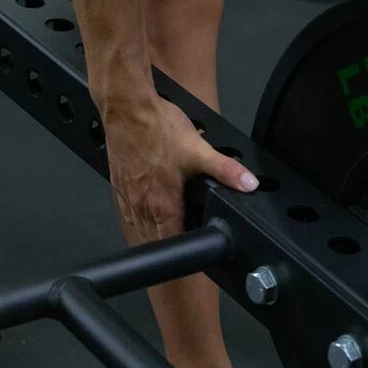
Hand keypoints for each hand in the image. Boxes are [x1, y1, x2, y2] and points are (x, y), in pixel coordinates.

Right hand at [102, 94, 257, 241]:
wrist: (126, 107)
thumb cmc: (156, 128)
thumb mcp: (200, 150)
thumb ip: (227, 171)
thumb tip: (248, 185)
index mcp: (162, 205)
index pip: (172, 245)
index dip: (185, 255)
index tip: (195, 260)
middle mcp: (142, 206)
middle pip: (156, 241)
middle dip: (170, 248)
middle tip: (184, 249)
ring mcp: (128, 198)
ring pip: (140, 229)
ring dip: (153, 235)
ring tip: (168, 236)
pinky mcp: (119, 186)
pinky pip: (129, 212)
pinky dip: (140, 218)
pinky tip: (149, 213)